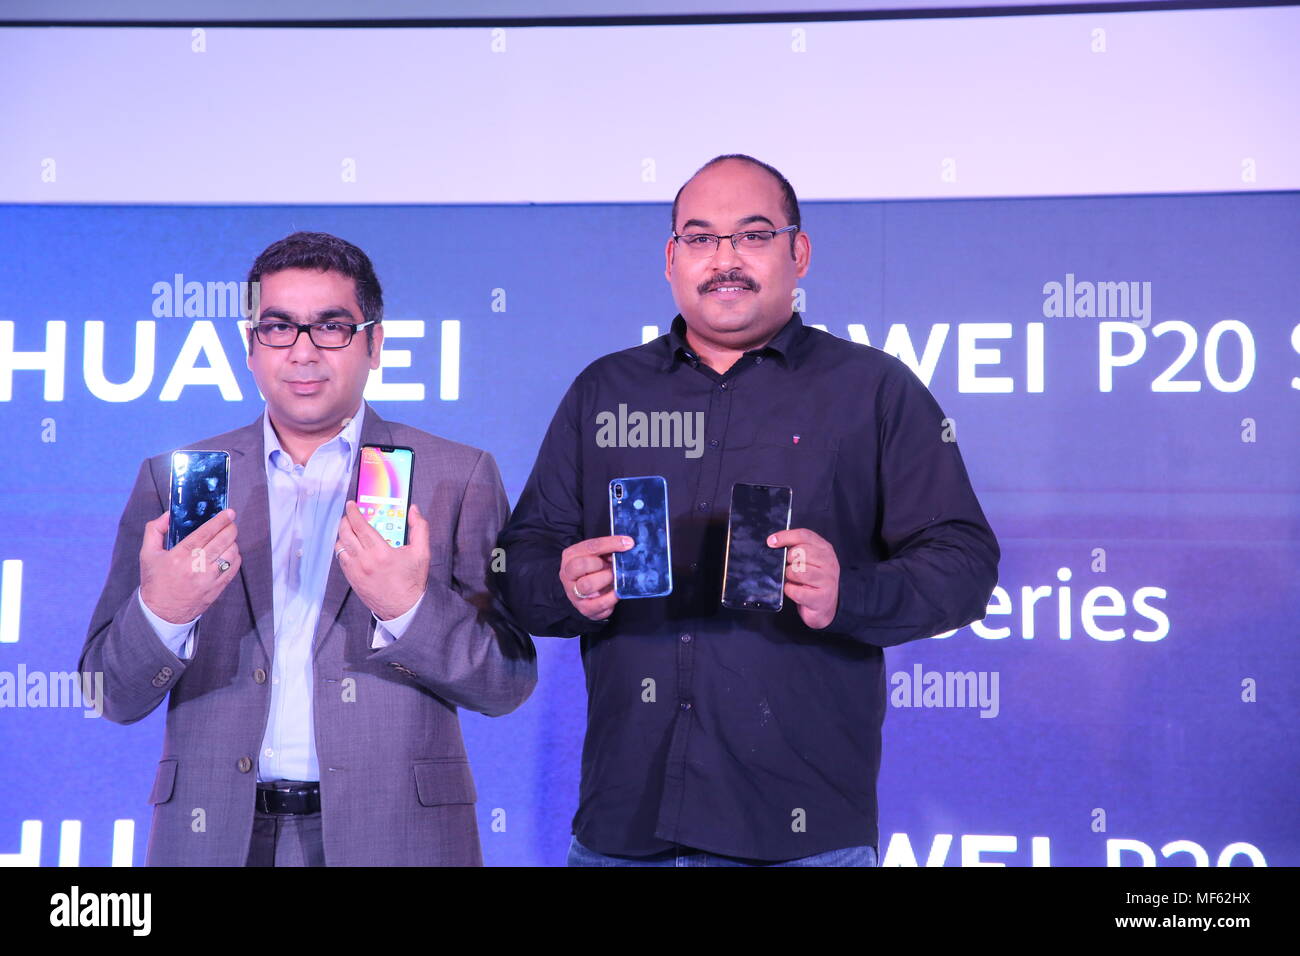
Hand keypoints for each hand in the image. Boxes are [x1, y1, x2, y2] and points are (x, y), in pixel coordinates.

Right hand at [140, 509, 241, 623]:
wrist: (161, 613)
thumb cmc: (155, 581)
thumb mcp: (147, 554)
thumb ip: (155, 530)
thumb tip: (169, 515)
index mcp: (179, 556)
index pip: (205, 533)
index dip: (220, 521)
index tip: (229, 512)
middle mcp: (196, 567)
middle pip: (222, 541)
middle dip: (230, 528)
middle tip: (230, 522)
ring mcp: (209, 579)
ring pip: (231, 553)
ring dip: (232, 542)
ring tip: (227, 538)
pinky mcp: (218, 588)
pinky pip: (234, 568)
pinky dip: (235, 557)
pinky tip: (229, 553)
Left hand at [335, 501, 429, 620]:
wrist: (405, 608)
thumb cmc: (413, 581)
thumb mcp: (422, 553)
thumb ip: (420, 528)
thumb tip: (414, 510)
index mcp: (381, 552)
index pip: (360, 526)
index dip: (353, 512)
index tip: (352, 504)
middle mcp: (364, 561)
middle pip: (345, 533)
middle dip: (345, 521)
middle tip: (350, 515)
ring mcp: (355, 571)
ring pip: (340, 546)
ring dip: (343, 535)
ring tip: (350, 530)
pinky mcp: (352, 580)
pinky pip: (341, 559)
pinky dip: (343, 549)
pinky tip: (351, 547)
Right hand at [560, 535, 632, 620]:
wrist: (586, 593)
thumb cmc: (593, 570)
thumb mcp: (597, 556)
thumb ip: (608, 551)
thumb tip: (626, 547)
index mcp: (571, 556)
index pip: (590, 546)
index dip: (611, 544)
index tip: (628, 543)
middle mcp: (567, 574)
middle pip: (582, 565)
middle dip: (602, 565)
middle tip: (614, 567)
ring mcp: (573, 592)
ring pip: (587, 585)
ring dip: (606, 580)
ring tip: (615, 579)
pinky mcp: (584, 608)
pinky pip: (598, 604)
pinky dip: (611, 598)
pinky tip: (617, 593)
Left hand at [769, 528, 839, 629]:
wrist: (824, 606)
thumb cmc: (812, 580)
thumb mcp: (809, 559)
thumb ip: (796, 548)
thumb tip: (773, 541)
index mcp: (825, 549)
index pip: (804, 535)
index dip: (785, 536)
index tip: (771, 541)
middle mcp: (829, 562)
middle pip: (799, 552)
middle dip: (789, 561)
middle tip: (792, 568)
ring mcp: (827, 580)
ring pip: (796, 571)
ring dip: (789, 576)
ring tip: (795, 580)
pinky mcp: (821, 597)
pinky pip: (795, 590)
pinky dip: (790, 590)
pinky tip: (795, 590)